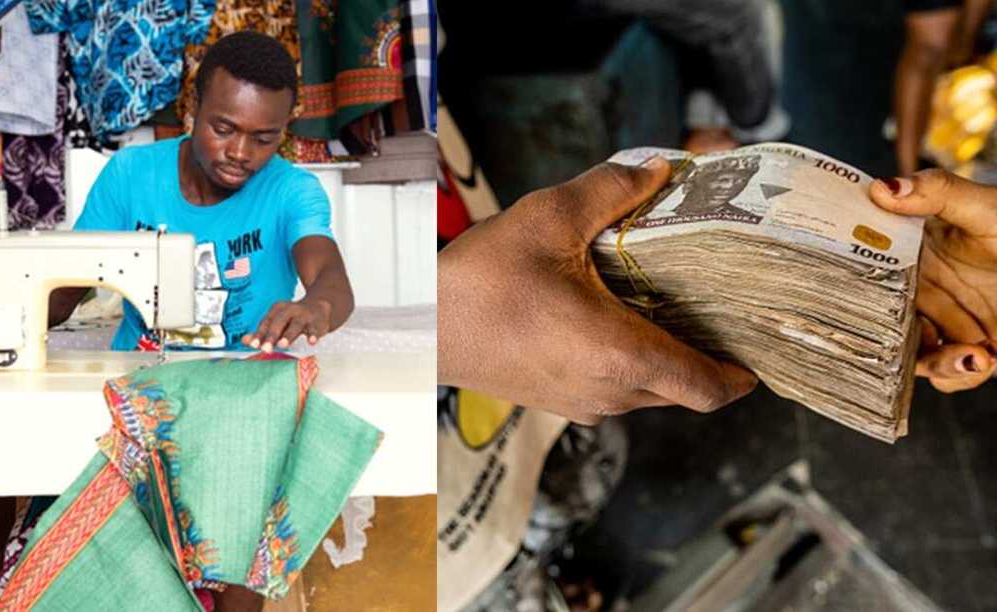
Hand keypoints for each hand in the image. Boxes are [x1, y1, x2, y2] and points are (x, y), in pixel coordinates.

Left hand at [241, 298, 330, 352]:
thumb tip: (244, 341)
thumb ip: (262, 333)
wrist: (319, 306)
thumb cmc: (293, 318)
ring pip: (296, 325)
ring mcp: (305, 315)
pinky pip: (315, 328)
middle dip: (272, 335)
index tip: (253, 345)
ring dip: (289, 335)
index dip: (259, 334)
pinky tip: (311, 341)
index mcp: (277, 309)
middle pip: (279, 322)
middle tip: (266, 349)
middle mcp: (290, 310)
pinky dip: (313, 334)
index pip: (266, 322)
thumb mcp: (277, 322)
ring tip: (282, 345)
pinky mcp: (317, 321)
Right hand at [437, 157, 757, 424]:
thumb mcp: (550, 218)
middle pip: (681, 388)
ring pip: (647, 391)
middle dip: (704, 354)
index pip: (708, 387)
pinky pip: (613, 390)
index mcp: (620, 355)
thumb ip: (613, 189)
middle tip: (713, 306)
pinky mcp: (558, 402)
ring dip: (663, 356)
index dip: (741, 374)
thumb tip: (660, 171)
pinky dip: (628, 363)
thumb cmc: (481, 281)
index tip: (757, 348)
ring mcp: (582, 404)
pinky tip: (611, 318)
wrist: (421, 326)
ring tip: (662, 305)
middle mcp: (608, 392)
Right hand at [870, 170, 996, 391]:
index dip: (861, 300)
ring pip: (919, 356)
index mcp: (914, 256)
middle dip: (900, 344)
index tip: (873, 310)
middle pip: (890, 327)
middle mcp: (926, 291)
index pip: (870, 281)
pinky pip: (953, 372)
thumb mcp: (985, 206)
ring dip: (938, 365)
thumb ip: (937, 192)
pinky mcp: (977, 345)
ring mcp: (952, 320)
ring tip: (974, 356)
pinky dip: (959, 374)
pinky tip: (981, 358)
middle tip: (927, 341)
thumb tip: (882, 188)